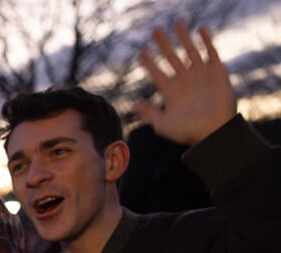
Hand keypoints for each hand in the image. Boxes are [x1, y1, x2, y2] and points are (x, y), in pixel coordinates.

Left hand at [135, 22, 236, 146]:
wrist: (215, 131)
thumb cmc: (188, 132)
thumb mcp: (163, 125)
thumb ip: (149, 113)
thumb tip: (133, 105)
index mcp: (170, 91)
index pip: (156, 72)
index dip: (149, 62)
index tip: (141, 52)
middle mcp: (184, 80)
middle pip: (171, 57)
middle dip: (163, 44)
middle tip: (155, 30)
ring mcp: (200, 75)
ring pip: (190, 51)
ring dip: (184, 37)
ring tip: (178, 23)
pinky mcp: (217, 72)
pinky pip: (210, 52)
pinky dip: (206, 41)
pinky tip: (200, 29)